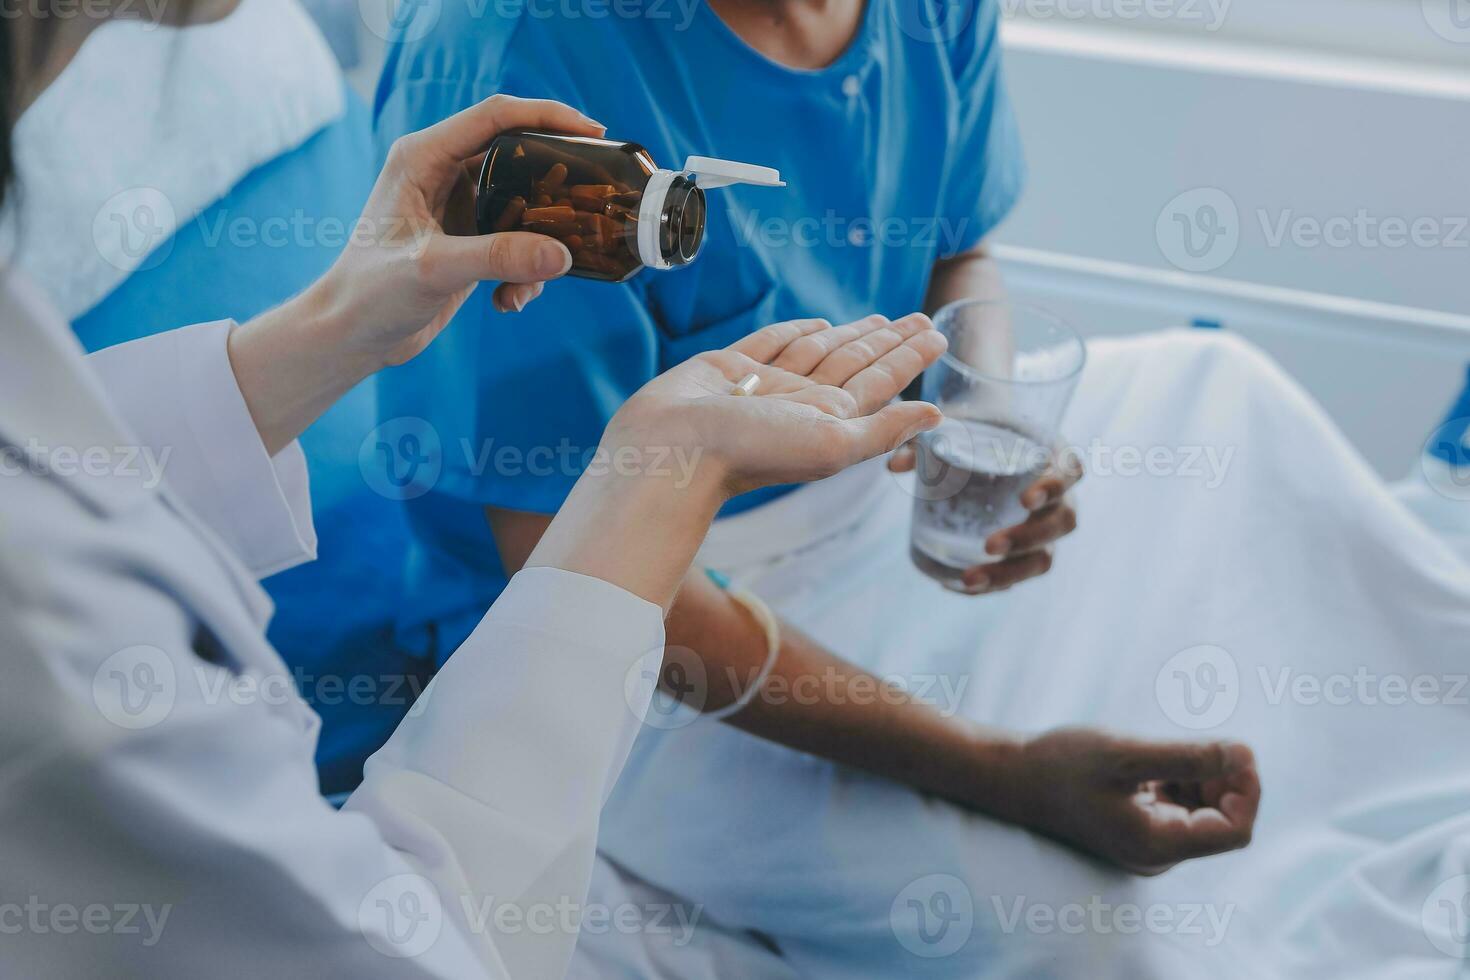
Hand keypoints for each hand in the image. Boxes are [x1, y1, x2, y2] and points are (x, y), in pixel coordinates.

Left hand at [309, 94, 604, 370]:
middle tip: (592, 199)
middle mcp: (440, 172)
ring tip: (531, 283)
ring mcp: (456, 207)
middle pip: (518, 155)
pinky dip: (523, 271)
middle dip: (555, 185)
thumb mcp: (434, 270)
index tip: (594, 132)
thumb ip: (498, 257)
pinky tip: (508, 301)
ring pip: (523, 206)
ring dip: (539, 243)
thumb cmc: (369, 293)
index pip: (496, 117)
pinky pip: (515, 241)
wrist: (351, 336)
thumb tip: (563, 255)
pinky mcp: (467, 240)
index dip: (548, 117)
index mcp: (423, 157)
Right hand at [531, 314, 947, 607]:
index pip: (881, 381)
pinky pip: (771, 343)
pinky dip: (796, 331)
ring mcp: (766, 384)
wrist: (674, 449)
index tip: (936, 336)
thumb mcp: (833, 445)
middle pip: (857, 363)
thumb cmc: (751, 453)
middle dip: (890, 342)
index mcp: (830, 421)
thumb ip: (884, 430)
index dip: (910, 358)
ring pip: (821, 350)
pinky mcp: (729, 367)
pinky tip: (818, 324)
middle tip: (921, 319)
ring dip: (853, 334)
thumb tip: (937, 416)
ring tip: (883, 320)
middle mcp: (801, 402)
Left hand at [890, 442, 1081, 593]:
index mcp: (1054, 457)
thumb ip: (928, 440)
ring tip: (970, 579)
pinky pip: (1018, 574)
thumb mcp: (960, 424)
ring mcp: (1045, 527)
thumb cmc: (982, 427)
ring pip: (1043, 558)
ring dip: (1009, 573)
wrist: (990, 435)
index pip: (1070, 473)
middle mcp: (1060, 496)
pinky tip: (955, 585)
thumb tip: (894, 466)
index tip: (1025, 499)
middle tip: (989, 546)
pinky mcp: (1026, 550)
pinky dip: (991, 585)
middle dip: (1027, 539)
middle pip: (1061, 524)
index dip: (1054, 488)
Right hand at [994, 728, 1260, 874]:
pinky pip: (1178, 810)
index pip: (1235, 830)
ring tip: (1170, 751)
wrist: (1013, 777)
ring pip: (1201, 814)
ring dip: (1203, 779)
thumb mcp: (1128, 754)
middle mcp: (1157, 854)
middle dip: (1224, 781)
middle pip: (1221, 822)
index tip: (1236, 751)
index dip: (1247, 791)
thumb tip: (1245, 754)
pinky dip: (1181, 782)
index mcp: (1158, 845)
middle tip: (1204, 742)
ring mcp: (1146, 845)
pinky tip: (1155, 763)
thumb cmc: (1063, 764)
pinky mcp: (1136, 830)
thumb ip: (1188, 757)